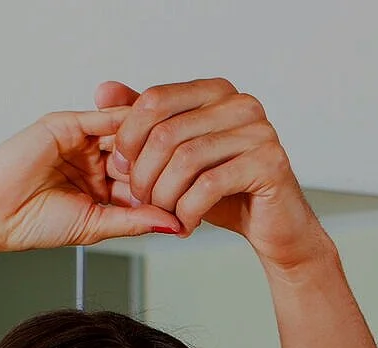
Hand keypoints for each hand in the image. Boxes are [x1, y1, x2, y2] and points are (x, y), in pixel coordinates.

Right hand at [0, 109, 181, 258]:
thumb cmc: (34, 223)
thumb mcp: (96, 224)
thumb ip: (136, 221)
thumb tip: (177, 225)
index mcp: (102, 188)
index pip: (144, 180)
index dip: (169, 184)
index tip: (199, 188)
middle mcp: (95, 162)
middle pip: (140, 154)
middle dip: (164, 160)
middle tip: (194, 162)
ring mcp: (81, 141)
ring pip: (125, 134)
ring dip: (148, 140)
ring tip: (175, 146)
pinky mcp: (66, 124)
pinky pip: (102, 117)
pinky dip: (125, 122)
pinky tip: (148, 130)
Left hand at [94, 79, 327, 269]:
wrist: (274, 226)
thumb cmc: (227, 190)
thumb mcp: (179, 153)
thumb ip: (145, 122)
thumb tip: (103, 90)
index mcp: (216, 92)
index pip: (156, 100)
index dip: (129, 136)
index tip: (119, 166)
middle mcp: (241, 104)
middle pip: (167, 132)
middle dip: (143, 172)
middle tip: (139, 199)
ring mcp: (260, 131)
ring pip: (186, 160)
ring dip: (164, 195)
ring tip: (161, 213)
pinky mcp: (270, 163)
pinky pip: (209, 185)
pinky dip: (188, 209)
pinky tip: (185, 222)